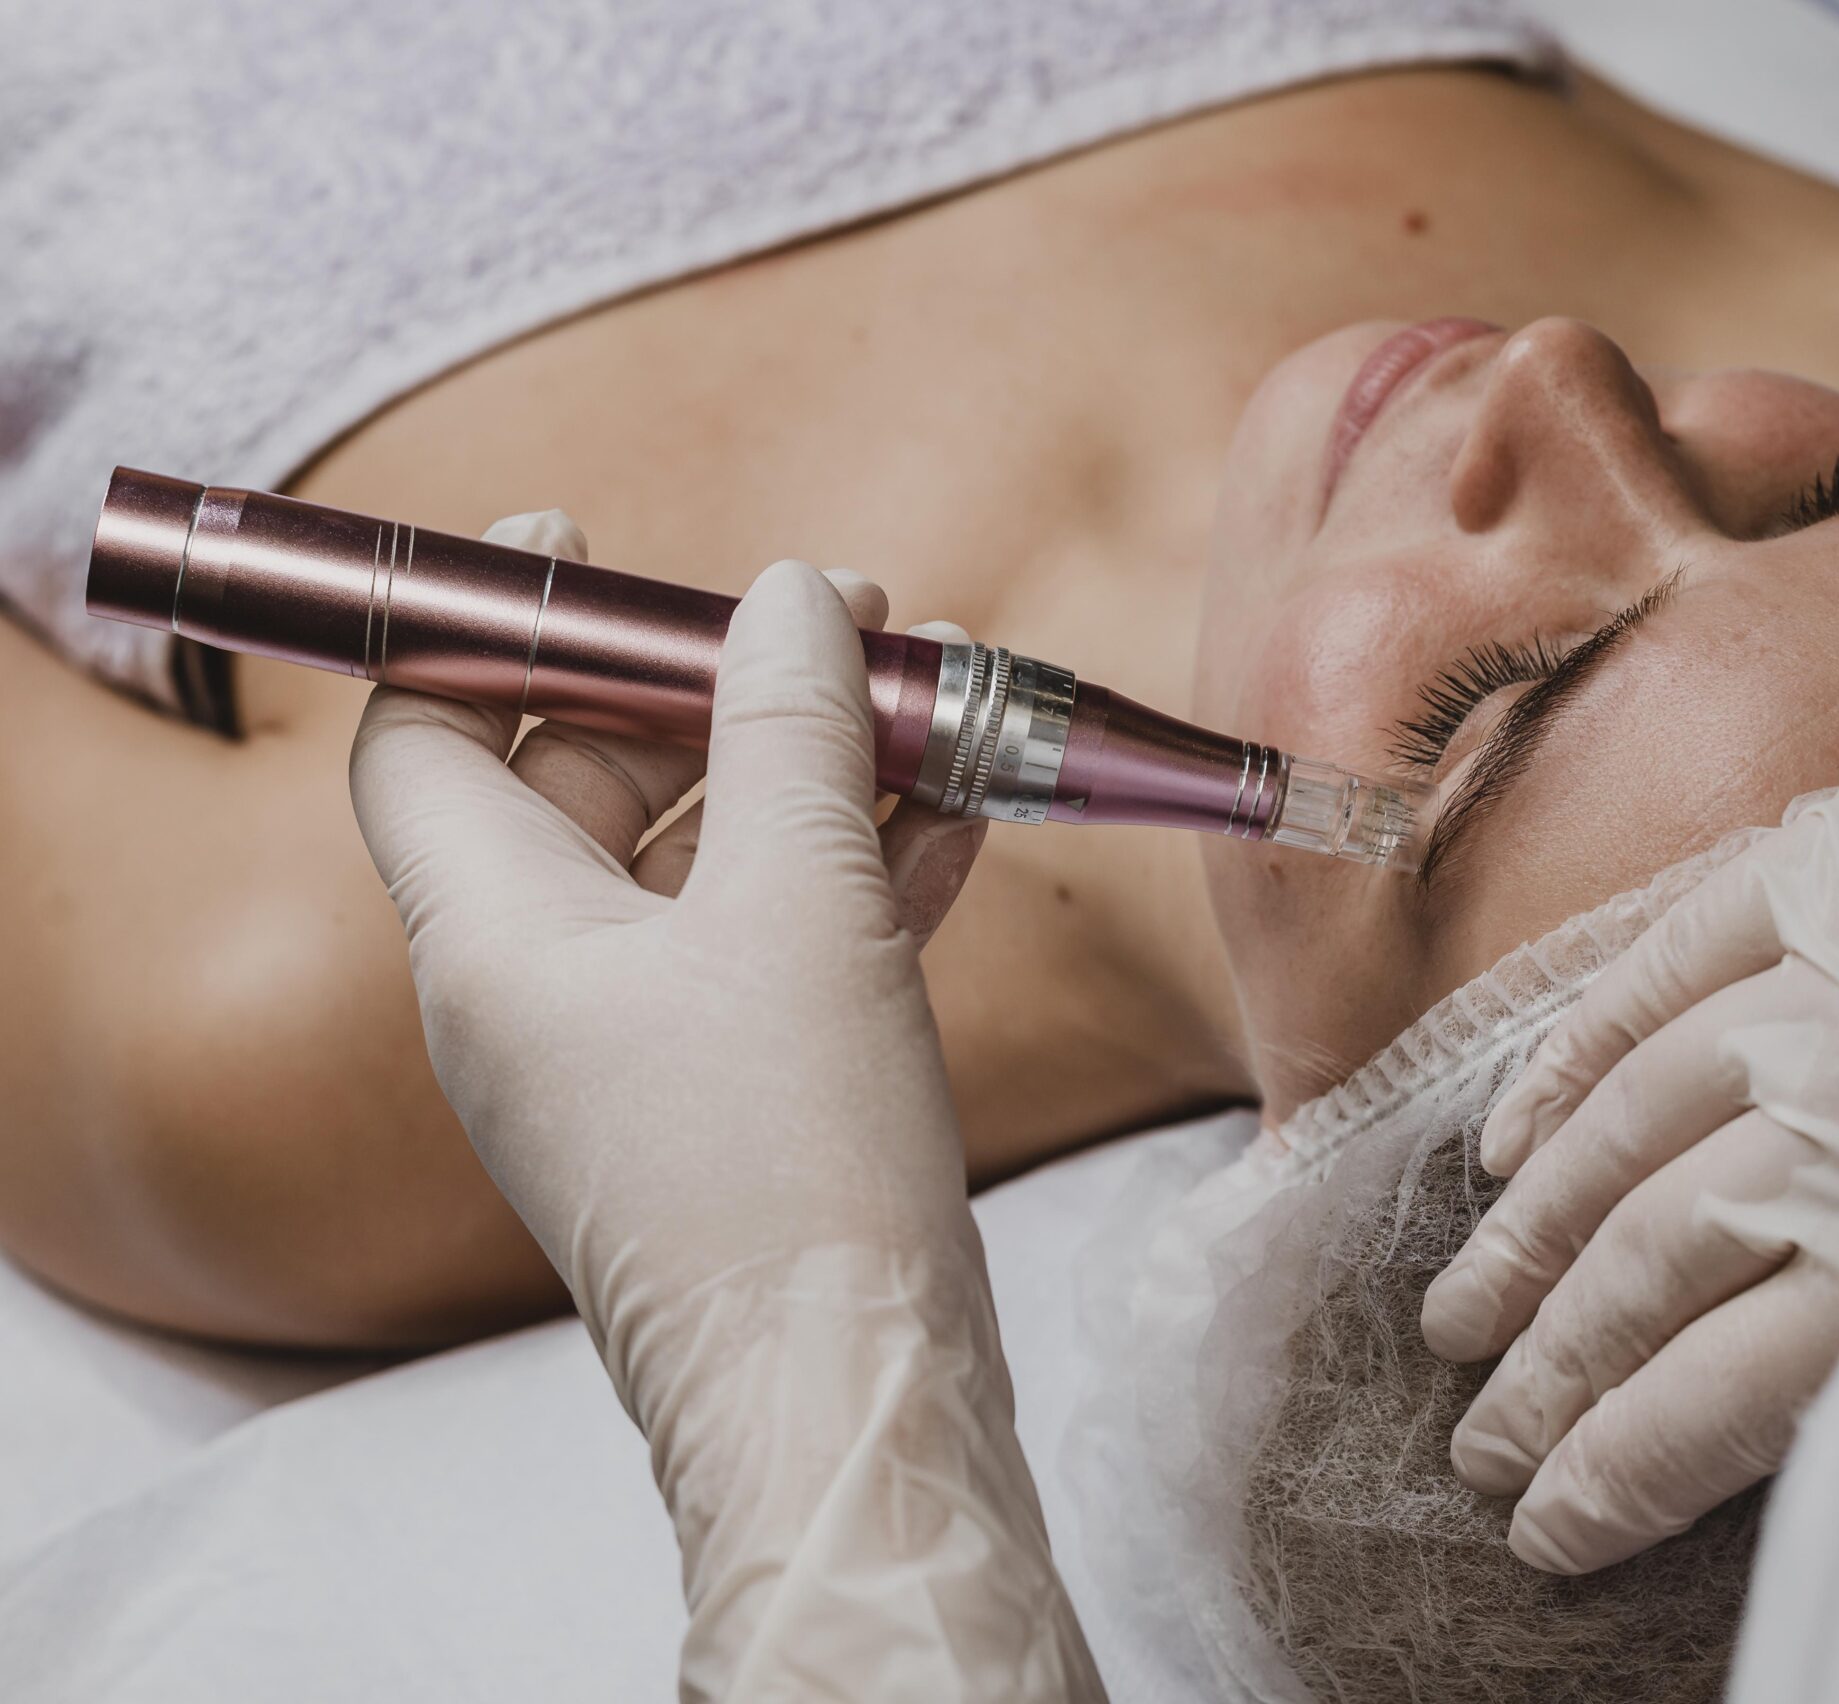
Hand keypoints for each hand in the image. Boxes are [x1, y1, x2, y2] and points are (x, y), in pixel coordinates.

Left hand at [351, 513, 1097, 1701]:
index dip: (495, 622)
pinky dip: (854, 871)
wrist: (851, 1394)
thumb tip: (798, 592)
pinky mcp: (732, 1096)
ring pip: (705, 861)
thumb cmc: (791, 1158)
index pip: (428, 734)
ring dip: (815, 774)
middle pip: (589, 777)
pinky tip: (959, 815)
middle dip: (721, 688)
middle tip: (849, 619)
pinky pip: (774, 943)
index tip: (587, 538)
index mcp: (495, 934)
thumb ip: (796, 730)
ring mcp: (636, 1048)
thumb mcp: (801, 906)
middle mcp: (539, 988)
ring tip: (938, 701)